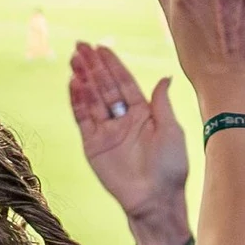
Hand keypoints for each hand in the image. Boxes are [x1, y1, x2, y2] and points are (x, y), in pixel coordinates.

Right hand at [68, 40, 190, 235]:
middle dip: (93, 67)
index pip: (124, 83)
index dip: (113, 65)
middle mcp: (123, 120)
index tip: (101, 48)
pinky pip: (83, 119)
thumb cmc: (170, 167)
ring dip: (83, 79)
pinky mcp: (93, 145)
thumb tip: (164, 78)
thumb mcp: (171, 131)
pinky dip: (78, 101)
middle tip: (80, 46)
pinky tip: (74, 84)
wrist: (155, 199)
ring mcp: (107, 132)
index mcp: (144, 114)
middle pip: (105, 87)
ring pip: (92, 99)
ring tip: (74, 60)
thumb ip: (162, 104)